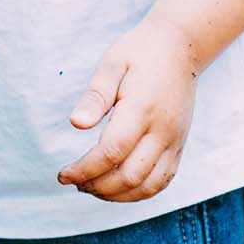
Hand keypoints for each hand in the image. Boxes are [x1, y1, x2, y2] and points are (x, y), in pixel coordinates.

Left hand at [57, 18, 196, 200]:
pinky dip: (140, 192)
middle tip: (73, 182)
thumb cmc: (139, 53)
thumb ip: (94, 97)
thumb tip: (76, 124)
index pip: (111, 152)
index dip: (84, 169)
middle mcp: (163, 130)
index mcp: (142, 109)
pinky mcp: (180, 145)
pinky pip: (164, 180)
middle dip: (97, 186)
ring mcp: (175, 140)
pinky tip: (116, 188)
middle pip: (130, 176)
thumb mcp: (111, 65)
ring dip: (118, 195)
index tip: (63, 174)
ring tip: (90, 187)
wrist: (180, 48)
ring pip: (149, 185)